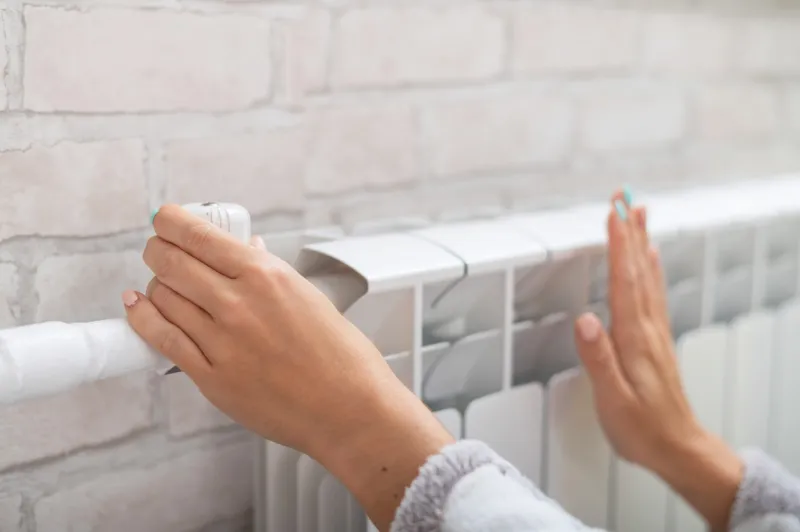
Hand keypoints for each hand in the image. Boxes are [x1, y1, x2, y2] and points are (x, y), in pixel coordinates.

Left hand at [123, 205, 452, 529]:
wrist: (349, 409)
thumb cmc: (341, 358)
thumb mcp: (310, 298)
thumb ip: (271, 274)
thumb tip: (247, 252)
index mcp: (267, 276)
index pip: (199, 235)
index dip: (171, 222)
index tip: (164, 218)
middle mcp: (238, 303)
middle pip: (171, 262)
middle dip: (157, 249)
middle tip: (158, 248)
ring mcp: (221, 341)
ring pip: (162, 297)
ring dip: (156, 285)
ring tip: (162, 284)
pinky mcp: (210, 377)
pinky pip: (160, 339)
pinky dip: (143, 318)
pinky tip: (139, 308)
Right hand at [573, 191, 742, 530]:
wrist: (678, 447)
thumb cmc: (642, 428)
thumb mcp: (612, 399)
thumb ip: (598, 358)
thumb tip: (585, 319)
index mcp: (634, 338)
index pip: (625, 281)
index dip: (618, 246)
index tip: (612, 213)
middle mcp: (648, 328)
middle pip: (639, 270)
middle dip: (630, 231)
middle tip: (625, 198)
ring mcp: (655, 332)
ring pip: (649, 277)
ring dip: (642, 243)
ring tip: (639, 215)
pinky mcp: (657, 340)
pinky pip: (654, 293)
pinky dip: (652, 269)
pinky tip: (651, 259)